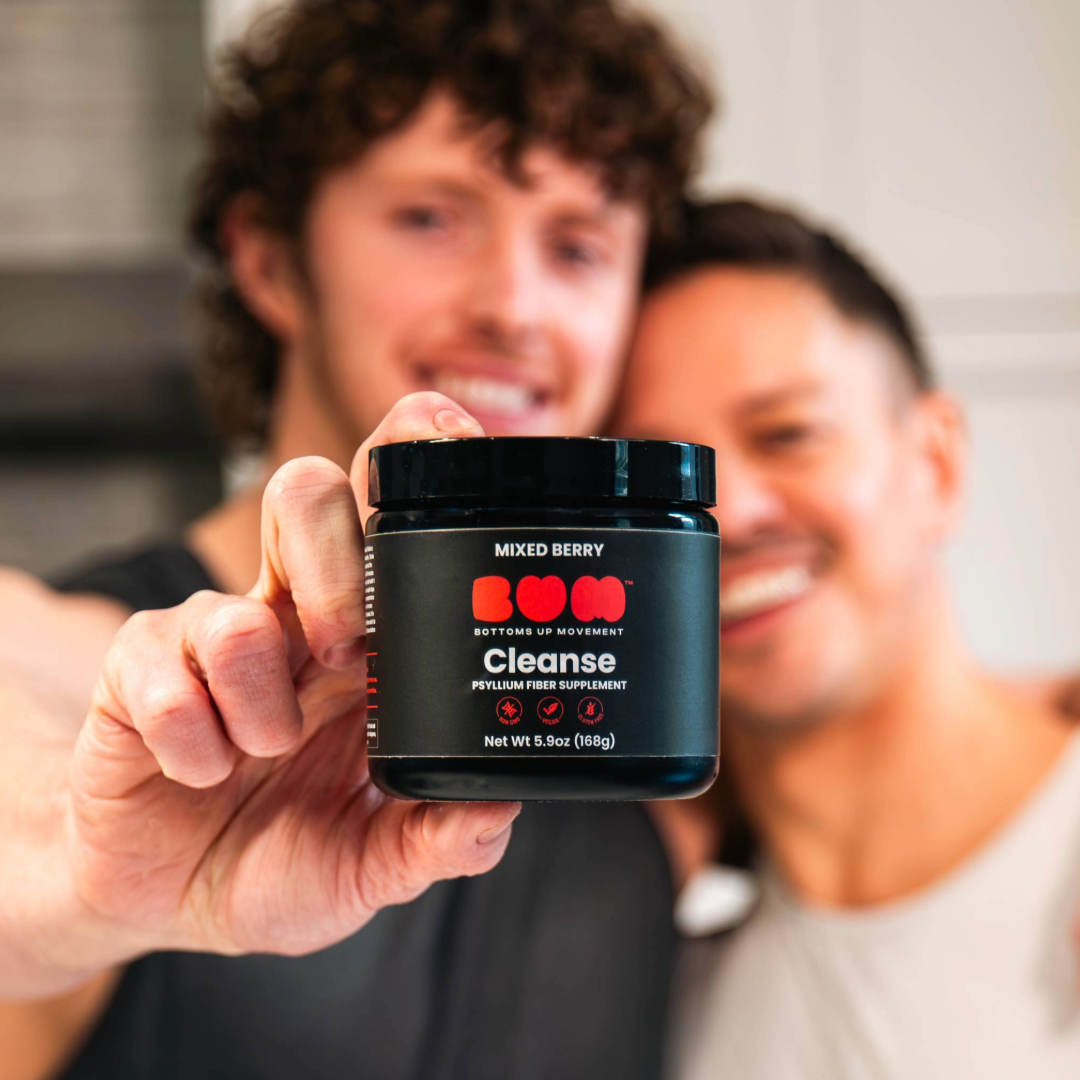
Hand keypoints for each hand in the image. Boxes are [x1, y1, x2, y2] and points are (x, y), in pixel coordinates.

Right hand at [62, 393, 518, 969]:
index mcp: (364, 643)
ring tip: (263, 750)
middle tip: (349, 652)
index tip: (454, 446)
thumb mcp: (370, 863)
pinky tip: (203, 771)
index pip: (390, 515)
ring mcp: (212, 637)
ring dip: (257, 690)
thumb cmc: (282, 858)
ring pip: (232, 594)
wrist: (174, 894)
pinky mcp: (139, 669)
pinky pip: (159, 665)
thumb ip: (433, 841)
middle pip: (307, 496)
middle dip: (334, 561)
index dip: (417, 460)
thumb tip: (496, 814)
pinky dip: (190, 735)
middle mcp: (293, 618)